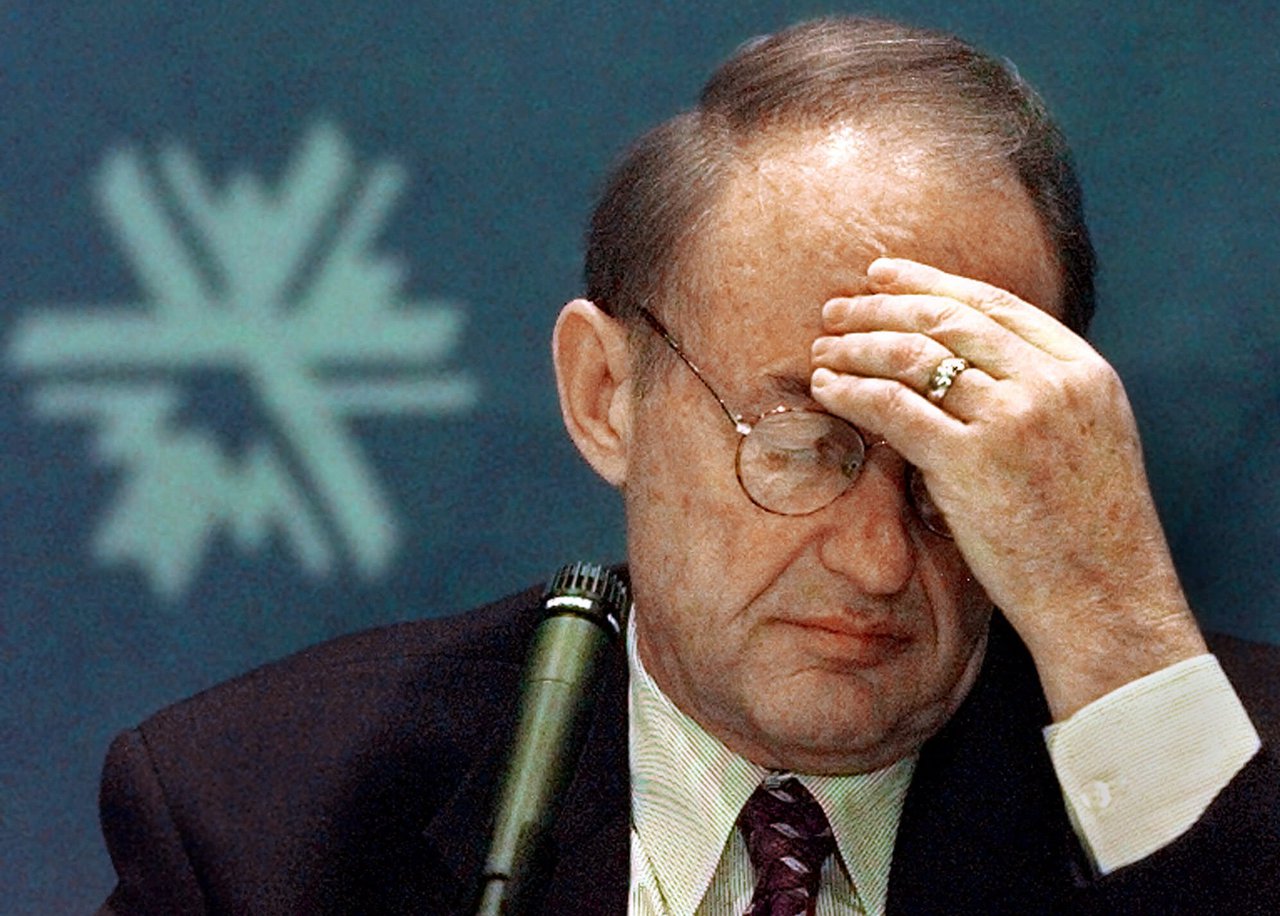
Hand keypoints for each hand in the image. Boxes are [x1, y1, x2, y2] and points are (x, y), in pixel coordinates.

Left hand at [810, 257, 1205, 717]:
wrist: (1107, 601)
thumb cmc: (1091, 534)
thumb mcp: (1091, 438)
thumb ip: (1043, 391)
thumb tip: (972, 363)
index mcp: (1084, 371)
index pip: (994, 304)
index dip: (930, 283)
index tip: (883, 275)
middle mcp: (1051, 383)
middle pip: (948, 321)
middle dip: (882, 307)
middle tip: (835, 306)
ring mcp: (1013, 420)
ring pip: (916, 357)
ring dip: (859, 346)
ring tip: (822, 348)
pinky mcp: (972, 463)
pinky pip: (896, 408)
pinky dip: (854, 392)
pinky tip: (827, 389)